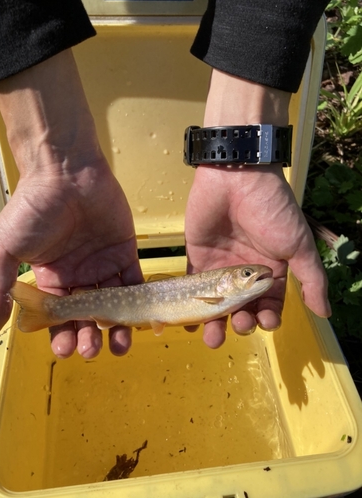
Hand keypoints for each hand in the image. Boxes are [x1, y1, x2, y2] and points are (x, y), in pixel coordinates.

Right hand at [0, 50, 142, 357]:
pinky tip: (137, 321)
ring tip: (117, 344)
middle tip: (91, 349)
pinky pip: (134, 284)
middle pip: (86, 316)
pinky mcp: (125, 254)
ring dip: (114, 328)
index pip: (57, 317)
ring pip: (112, 306)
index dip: (61, 336)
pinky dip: (137, 304)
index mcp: (49, 278)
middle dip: (88, 336)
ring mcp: (102, 266)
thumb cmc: (32, 208)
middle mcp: (77, 276)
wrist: (65, 172)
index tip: (66, 349)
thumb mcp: (4, 249)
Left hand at [184, 69, 329, 347]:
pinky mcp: (197, 258)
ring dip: (215, 322)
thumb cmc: (271, 210)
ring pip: (217, 303)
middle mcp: (245, 272)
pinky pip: (193, 287)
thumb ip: (312, 279)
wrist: (235, 176)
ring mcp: (220, 266)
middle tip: (240, 324)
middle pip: (242, 307)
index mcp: (270, 270)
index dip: (268, 317)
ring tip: (212, 336)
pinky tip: (187, 323)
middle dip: (241, 321)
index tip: (265, 323)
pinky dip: (190, 306)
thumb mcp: (298, 245)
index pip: (270, 303)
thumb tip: (325, 313)